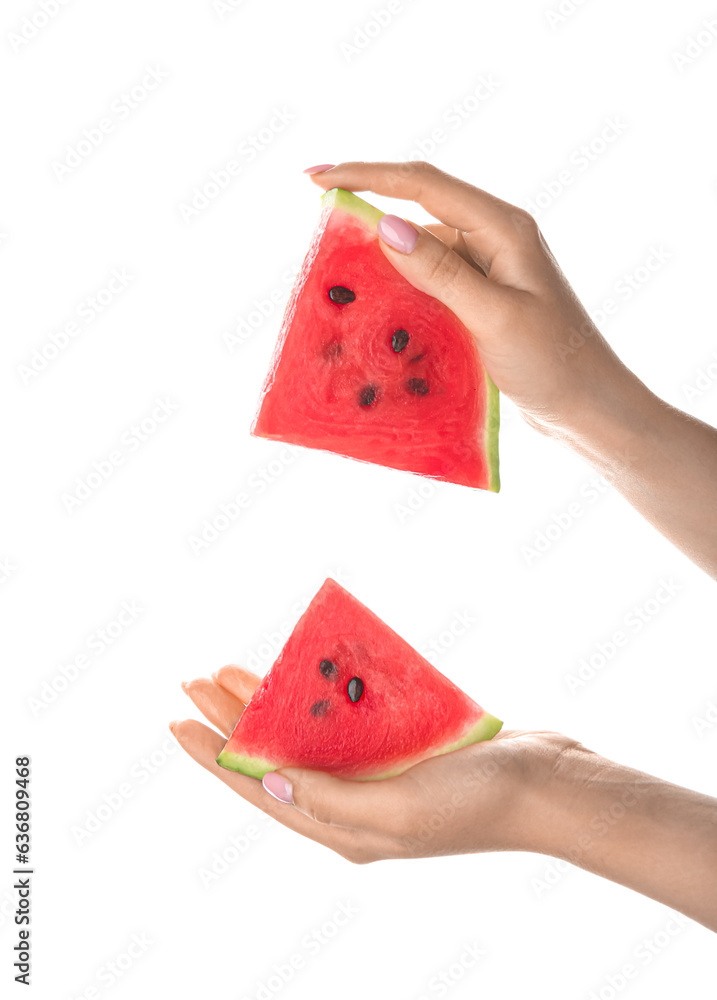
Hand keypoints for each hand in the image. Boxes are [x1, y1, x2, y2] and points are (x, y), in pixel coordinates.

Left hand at [171, 664, 716, 929]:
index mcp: (344, 829)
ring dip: (271, 702)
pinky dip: (322, 694)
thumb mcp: (396, 809)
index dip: (215, 757)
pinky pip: (346, 720)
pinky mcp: (401, 751)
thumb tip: (264, 783)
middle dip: (233, 720)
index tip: (177, 722)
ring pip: (306, 734)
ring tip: (233, 670)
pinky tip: (304, 670)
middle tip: (196, 680)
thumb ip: (327, 798)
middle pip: (275, 757)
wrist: (547, 784)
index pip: (260, 789)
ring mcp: (377, 777)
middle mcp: (352, 805)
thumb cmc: (478, 803)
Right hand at [304, 162, 716, 577]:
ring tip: (340, 278)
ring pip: (421, 252)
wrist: (589, 407)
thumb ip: (441, 272)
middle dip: (368, 215)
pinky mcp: (481, 300)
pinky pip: (431, 283)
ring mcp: (488, 270)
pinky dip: (402, 290)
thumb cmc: (554, 363)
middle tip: (318, 229)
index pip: (424, 185)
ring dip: (384, 262)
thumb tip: (385, 225)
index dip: (367, 175)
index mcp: (503, 228)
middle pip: (419, 211)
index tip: (316, 178)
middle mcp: (494, 239)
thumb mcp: (494, 317)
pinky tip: (377, 308)